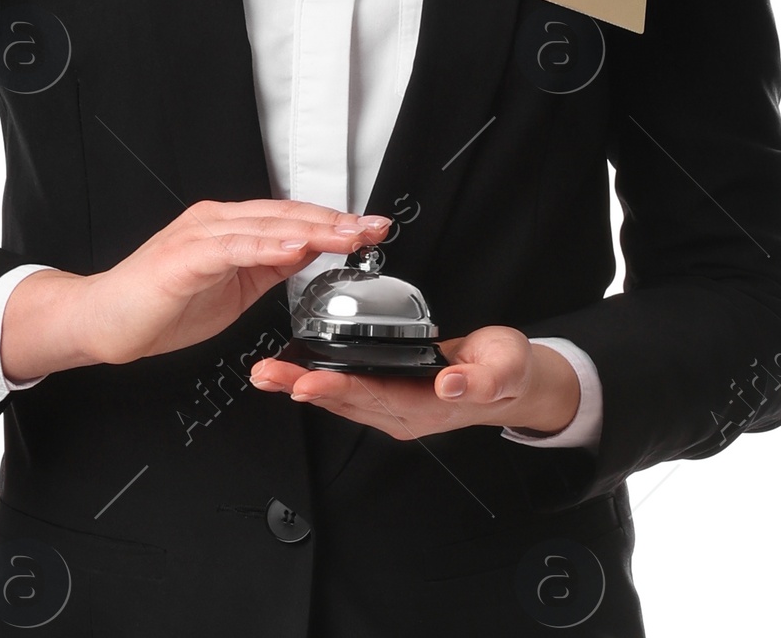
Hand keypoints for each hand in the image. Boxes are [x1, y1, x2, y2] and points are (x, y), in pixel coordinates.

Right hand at [45, 200, 392, 372]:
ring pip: (266, 225)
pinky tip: (296, 248)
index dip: (333, 223)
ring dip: (313, 230)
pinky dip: (267, 245)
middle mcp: (216, 221)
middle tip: (375, 227)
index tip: (371, 229)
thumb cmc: (159, 306)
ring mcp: (200, 236)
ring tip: (349, 236)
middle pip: (286, 215)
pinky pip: (233, 248)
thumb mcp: (231, 288)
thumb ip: (266, 268)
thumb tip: (306, 254)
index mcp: (228, 227)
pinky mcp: (184, 257)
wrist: (103, 322)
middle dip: (336, 222)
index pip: (291, 218)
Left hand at [248, 327, 580, 440]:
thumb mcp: (504, 368)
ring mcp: (394, 406)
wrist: (514, 380)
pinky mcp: (389, 394)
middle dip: (302, 387)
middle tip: (266, 373)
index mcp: (427, 406)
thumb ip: (479, 379)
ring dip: (302, 385)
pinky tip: (296, 370)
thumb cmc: (508, 372)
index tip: (306, 381)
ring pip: (340, 399)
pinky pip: (347, 390)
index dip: (338, 390)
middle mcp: (403, 412)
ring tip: (267, 373)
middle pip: (346, 402)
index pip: (374, 399)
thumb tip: (449, 384)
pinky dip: (318, 379)